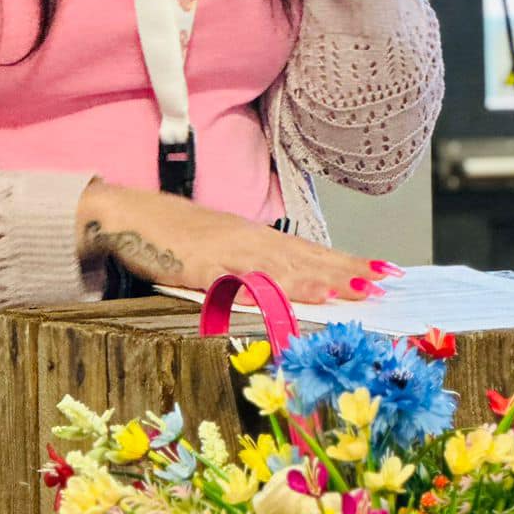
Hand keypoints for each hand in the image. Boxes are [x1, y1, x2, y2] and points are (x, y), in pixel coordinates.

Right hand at [77, 181, 398, 302]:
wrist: (128, 216)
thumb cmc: (176, 238)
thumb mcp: (221, 253)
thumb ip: (252, 271)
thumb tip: (288, 290)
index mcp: (258, 238)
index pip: (311, 251)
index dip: (347, 262)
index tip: (383, 272)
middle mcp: (250, 240)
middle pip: (306, 258)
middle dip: (346, 271)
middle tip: (385, 283)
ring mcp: (229, 250)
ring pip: (282, 267)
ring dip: (319, 279)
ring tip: (354, 290)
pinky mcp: (203, 265)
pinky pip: (241, 278)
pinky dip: (269, 287)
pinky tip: (289, 297)